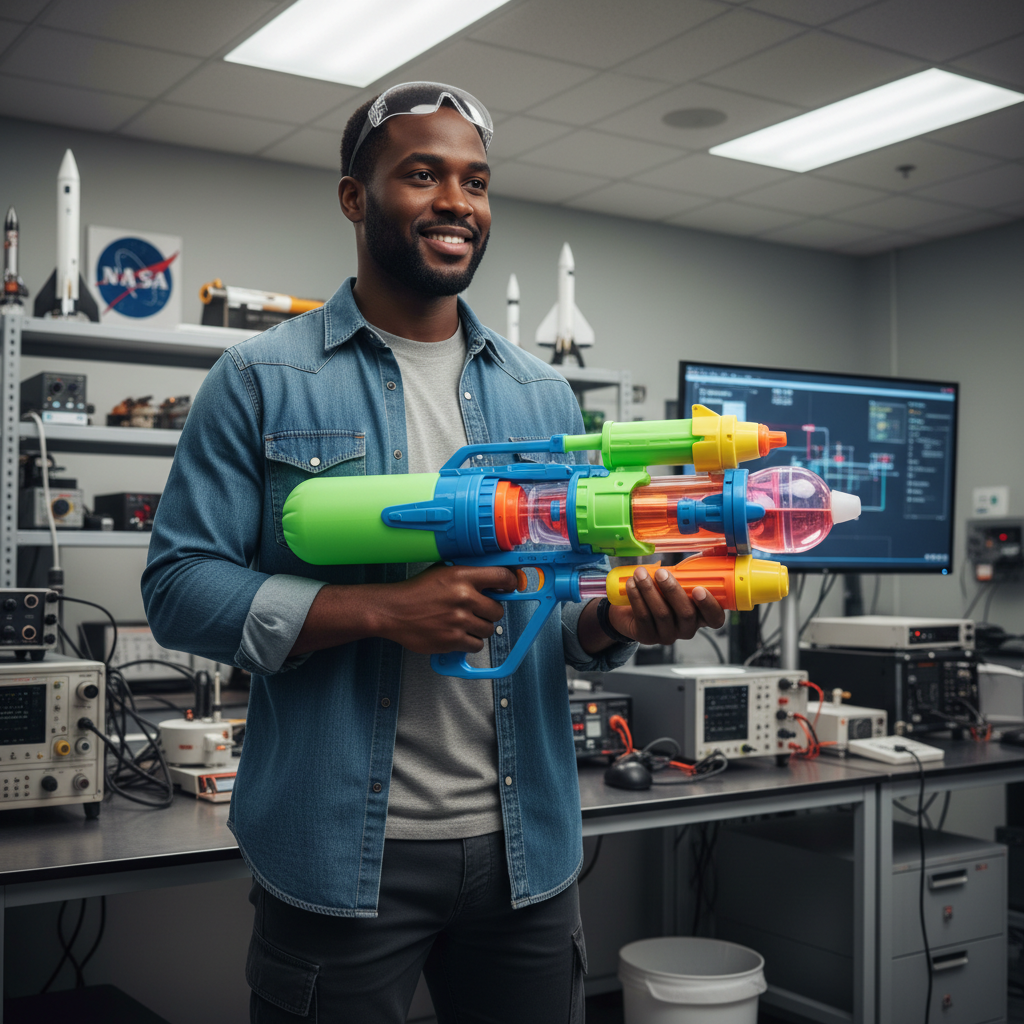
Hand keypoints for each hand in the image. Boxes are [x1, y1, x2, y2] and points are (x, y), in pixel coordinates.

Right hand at [374, 563, 517, 654]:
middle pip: (498, 610)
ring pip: (489, 629)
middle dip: (489, 612)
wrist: (392, 611)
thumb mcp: (442, 572)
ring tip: (463, 623)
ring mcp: (458, 620)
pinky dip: (469, 642)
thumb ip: (468, 576)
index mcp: (462, 576)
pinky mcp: (452, 640)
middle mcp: (463, 597)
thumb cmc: (416, 592)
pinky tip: (457, 634)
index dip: (510, 583)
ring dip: (479, 628)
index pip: (502, 577)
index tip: (510, 588)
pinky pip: (476, 645)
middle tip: (477, 611)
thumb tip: (494, 582)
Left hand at [607, 565, 725, 644]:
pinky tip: (631, 584)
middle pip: (686, 614)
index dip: (710, 605)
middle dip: (673, 591)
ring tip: (640, 573)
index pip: (715, 618)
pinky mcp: (648, 636)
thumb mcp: (676, 582)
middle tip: (661, 573)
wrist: (630, 610)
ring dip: (650, 590)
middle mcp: (687, 629)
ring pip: (662, 614)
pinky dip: (636, 597)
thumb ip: (688, 574)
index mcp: (701, 616)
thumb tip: (700, 552)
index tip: (699, 589)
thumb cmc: (660, 592)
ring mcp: (668, 635)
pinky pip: (644, 617)